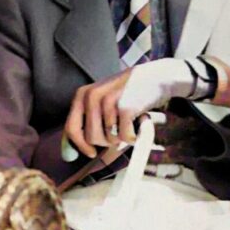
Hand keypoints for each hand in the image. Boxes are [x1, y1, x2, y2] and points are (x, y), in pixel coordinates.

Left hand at [64, 59, 193, 157]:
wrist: (157, 77)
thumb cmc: (129, 93)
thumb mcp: (103, 99)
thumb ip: (90, 120)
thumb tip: (76, 153)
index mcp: (82, 95)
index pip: (71, 128)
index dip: (80, 145)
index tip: (92, 153)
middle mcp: (91, 96)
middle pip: (91, 138)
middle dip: (107, 140)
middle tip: (120, 129)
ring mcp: (108, 101)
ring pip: (109, 139)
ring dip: (122, 137)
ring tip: (130, 121)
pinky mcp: (125, 107)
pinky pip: (125, 137)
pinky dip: (134, 135)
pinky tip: (139, 122)